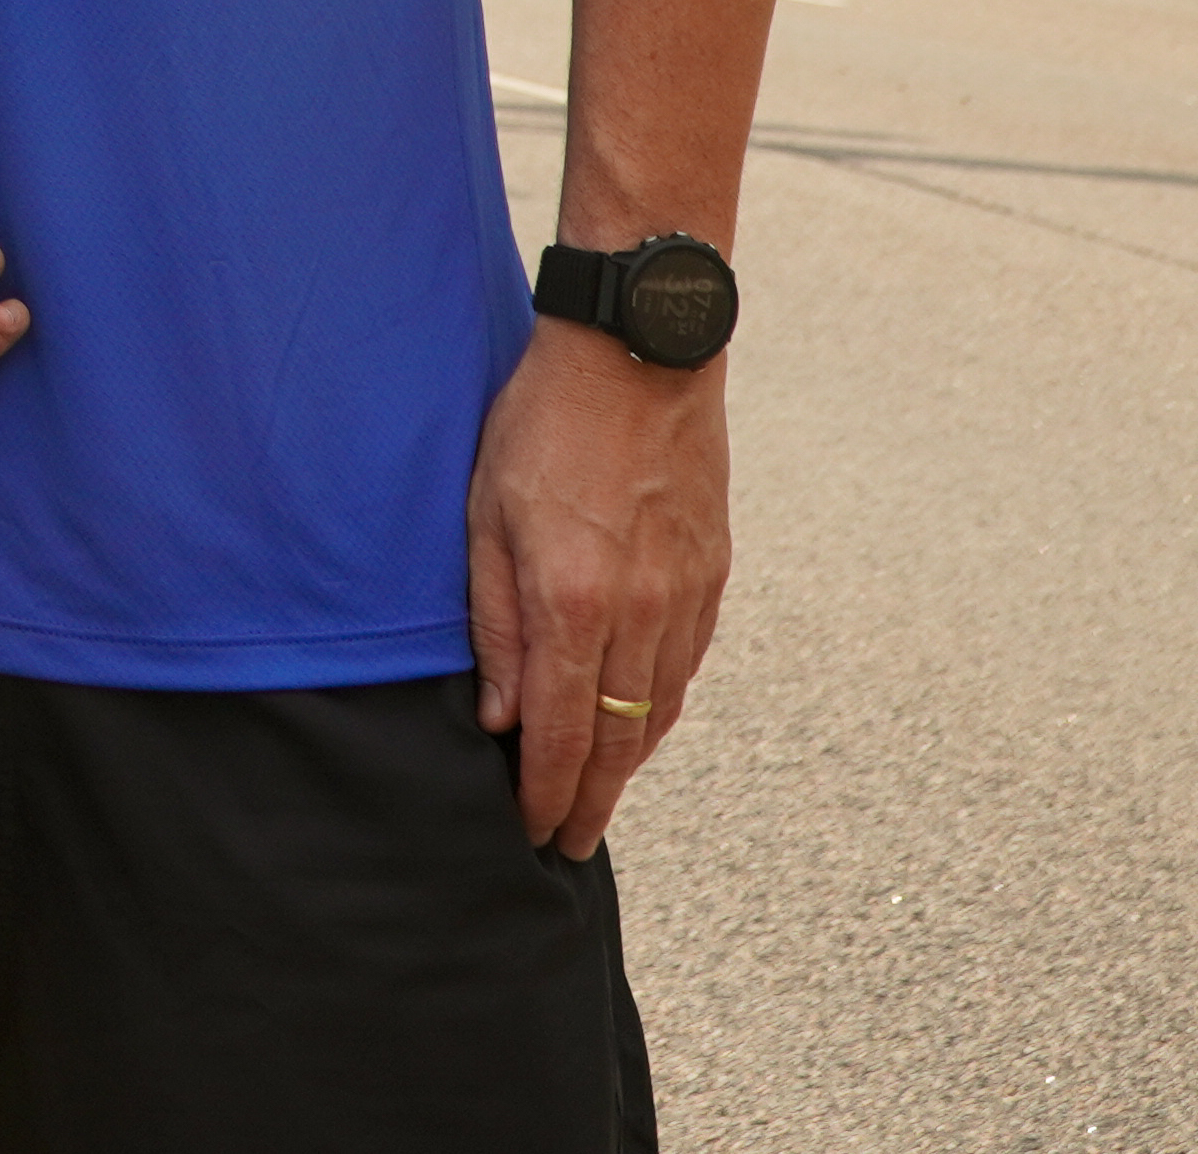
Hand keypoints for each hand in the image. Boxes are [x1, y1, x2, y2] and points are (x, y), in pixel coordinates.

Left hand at [466, 319, 730, 858]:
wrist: (639, 352)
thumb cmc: (542, 422)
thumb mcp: (485, 514)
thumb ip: (492, 620)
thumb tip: (497, 716)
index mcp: (574, 603)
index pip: (562, 736)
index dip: (546, 795)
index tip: (529, 832)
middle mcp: (641, 615)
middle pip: (619, 743)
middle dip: (590, 803)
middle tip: (566, 844)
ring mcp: (686, 598)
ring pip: (659, 713)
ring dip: (629, 765)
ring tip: (597, 797)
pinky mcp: (713, 575)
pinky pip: (686, 667)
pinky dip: (660, 710)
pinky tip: (640, 723)